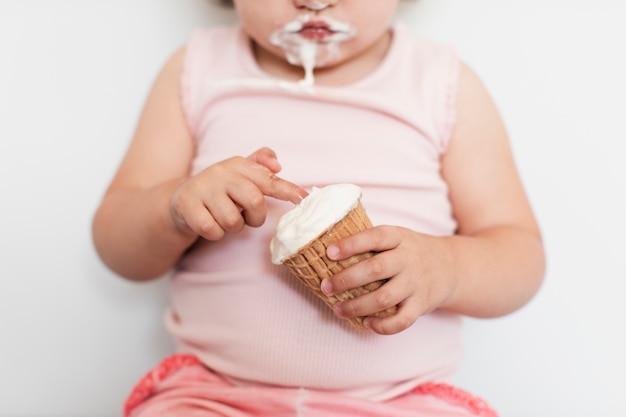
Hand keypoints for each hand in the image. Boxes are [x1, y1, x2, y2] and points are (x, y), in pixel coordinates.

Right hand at [169, 147, 306, 240]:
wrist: (181, 199)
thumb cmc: (220, 189)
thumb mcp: (240, 175)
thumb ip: (261, 166)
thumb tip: (277, 165)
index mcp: (238, 165)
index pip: (268, 179)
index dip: (288, 190)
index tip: (304, 199)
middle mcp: (221, 172)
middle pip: (254, 201)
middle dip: (256, 217)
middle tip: (247, 217)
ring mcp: (202, 188)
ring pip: (233, 220)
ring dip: (233, 227)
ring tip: (224, 217)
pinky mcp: (187, 205)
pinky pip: (213, 229)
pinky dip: (215, 234)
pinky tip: (209, 223)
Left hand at [321, 226, 456, 334]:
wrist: (450, 267)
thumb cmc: (408, 252)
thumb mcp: (396, 237)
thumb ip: (371, 242)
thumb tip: (326, 251)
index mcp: (399, 237)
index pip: (374, 237)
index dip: (351, 245)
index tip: (329, 253)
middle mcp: (408, 259)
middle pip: (375, 270)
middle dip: (346, 280)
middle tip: (325, 287)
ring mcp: (416, 283)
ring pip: (384, 298)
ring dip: (357, 306)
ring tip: (338, 309)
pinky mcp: (422, 305)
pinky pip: (402, 321)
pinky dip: (382, 326)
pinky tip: (366, 323)